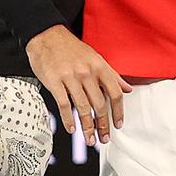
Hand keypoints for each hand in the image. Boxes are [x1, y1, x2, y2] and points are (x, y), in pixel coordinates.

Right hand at [25, 25, 130, 145]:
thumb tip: (128, 88)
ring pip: (83, 108)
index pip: (115, 93)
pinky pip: (64, 105)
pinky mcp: (55, 81)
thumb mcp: (95, 57)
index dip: (118, 111)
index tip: (118, 124)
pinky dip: (68, 119)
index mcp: (99, 66)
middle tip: (104, 138)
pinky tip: (72, 128)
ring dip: (87, 127)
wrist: (47, 36)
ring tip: (90, 139)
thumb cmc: (71, 48)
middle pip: (100, 104)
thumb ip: (112, 75)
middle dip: (103, 125)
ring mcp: (70, 77)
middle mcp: (87, 72)